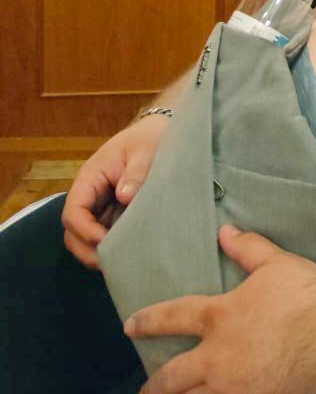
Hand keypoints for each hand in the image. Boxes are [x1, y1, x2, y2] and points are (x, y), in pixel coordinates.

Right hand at [62, 114, 170, 268]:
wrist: (160, 133)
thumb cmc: (150, 138)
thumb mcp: (145, 151)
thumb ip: (136, 173)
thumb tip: (124, 197)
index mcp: (90, 177)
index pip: (74, 211)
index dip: (84, 230)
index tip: (104, 242)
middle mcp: (90, 195)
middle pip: (73, 231)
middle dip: (87, 250)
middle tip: (111, 264)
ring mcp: (101, 207)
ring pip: (86, 238)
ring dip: (98, 253)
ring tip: (120, 263)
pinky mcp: (114, 214)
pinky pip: (105, 235)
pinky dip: (111, 248)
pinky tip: (128, 255)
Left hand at [127, 226, 315, 393]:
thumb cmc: (306, 296)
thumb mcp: (276, 263)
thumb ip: (247, 248)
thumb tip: (225, 231)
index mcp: (221, 317)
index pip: (174, 317)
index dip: (149, 321)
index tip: (130, 325)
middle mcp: (218, 358)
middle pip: (173, 377)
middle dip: (155, 385)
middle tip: (144, 389)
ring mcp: (234, 389)